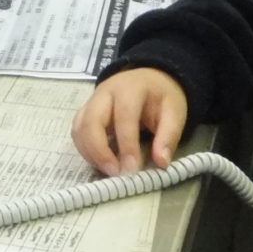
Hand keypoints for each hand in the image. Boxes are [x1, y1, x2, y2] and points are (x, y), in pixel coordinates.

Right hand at [72, 68, 187, 175]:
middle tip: (115, 173)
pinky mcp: (86, 112)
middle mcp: (105, 92)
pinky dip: (85, 149)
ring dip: (90, 153)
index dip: (127, 145)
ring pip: (79, 128)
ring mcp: (92, 101)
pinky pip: (78, 131)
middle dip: (99, 151)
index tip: (132, 169)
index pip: (124, 117)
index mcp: (130, 88)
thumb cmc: (161, 96)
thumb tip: (161, 163)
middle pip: (91, 121)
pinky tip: (100, 162)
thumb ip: (168, 136)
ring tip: (108, 170)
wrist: (149, 78)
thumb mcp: (175, 112)